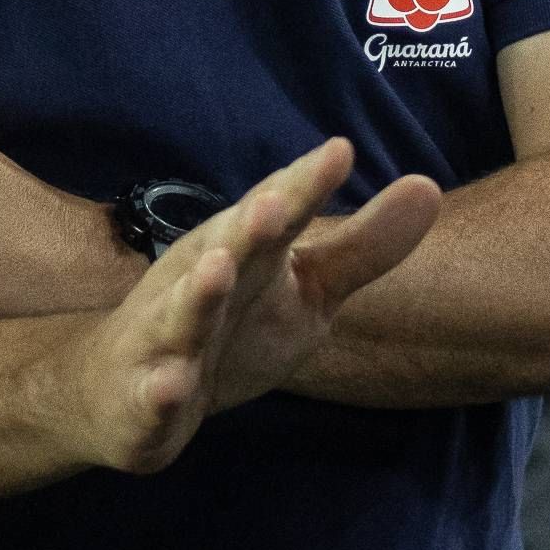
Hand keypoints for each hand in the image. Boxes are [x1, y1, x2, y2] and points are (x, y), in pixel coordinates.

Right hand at [44, 138, 440, 475]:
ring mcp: (166, 341)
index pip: (277, 211)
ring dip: (196, 296)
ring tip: (214, 268)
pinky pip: (152, 396)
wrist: (119, 390)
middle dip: (246, 228)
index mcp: (243, 251)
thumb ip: (364, 246)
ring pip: (181, 317)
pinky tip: (172, 386)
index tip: (340, 150)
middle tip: (272, 202)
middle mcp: (200, 283)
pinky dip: (160, 392)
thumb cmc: (229, 326)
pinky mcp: (143, 398)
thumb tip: (430, 185)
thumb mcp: (305, 288)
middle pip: (225, 251)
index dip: (304, 184)